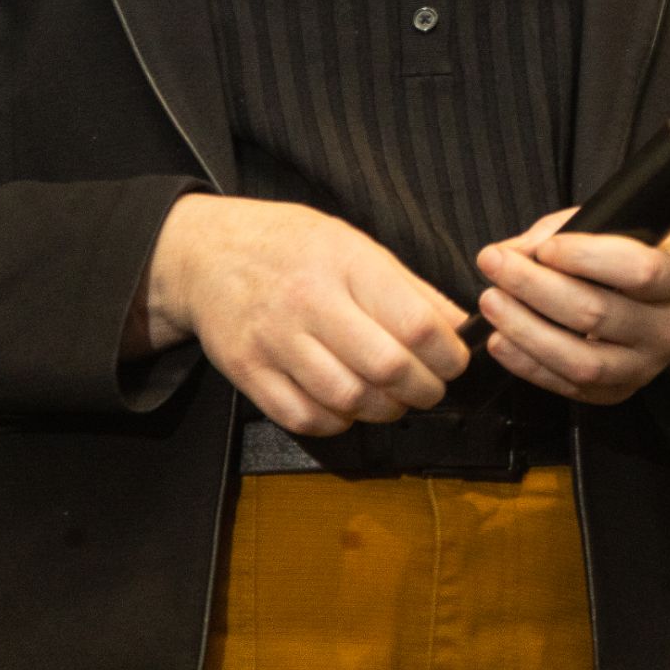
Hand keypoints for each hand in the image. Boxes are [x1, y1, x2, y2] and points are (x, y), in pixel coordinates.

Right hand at [137, 195, 468, 435]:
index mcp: (347, 265)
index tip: (456, 362)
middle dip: (423, 390)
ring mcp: (274, 341)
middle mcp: (309, 303)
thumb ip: (411, 289)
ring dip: (382, 411)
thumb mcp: (358, 247)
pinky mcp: (246, 372)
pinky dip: (336, 423)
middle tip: (430, 389)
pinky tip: (348, 407)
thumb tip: (460, 326)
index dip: (449, 355)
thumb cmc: (295, 247)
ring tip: (393, 400)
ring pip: (346, 399)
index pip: (416, 324)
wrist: (209, 253)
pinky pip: (302, 417)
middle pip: (386, 367)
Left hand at [476, 211, 669, 406]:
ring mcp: (643, 367)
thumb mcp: (631, 227)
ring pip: (579, 359)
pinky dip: (527, 364)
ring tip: (492, 301)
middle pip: (596, 314)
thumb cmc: (654, 257)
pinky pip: (567, 385)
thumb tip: (515, 251)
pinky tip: (502, 339)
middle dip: (535, 287)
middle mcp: (667, 329)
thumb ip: (571, 231)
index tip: (545, 247)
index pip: (638, 271)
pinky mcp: (617, 393)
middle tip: (495, 263)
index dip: (586, 257)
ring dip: (525, 330)